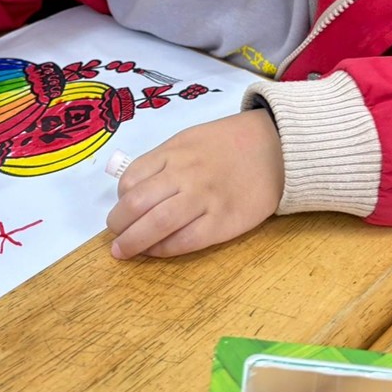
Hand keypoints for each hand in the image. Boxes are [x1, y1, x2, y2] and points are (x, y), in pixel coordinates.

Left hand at [106, 108, 283, 258]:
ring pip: (157, 224)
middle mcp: (185, 174)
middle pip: (137, 204)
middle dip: (119, 224)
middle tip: (115, 236)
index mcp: (174, 151)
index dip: (119, 200)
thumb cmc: (228, 144)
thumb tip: (131, 190)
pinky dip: (163, 249)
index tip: (120, 210)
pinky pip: (184, 241)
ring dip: (133, 241)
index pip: (131, 179)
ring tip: (124, 250)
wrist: (276, 148)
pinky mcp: (223, 222)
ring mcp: (204, 199)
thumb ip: (162, 162)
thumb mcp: (189, 140)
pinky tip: (155, 251)